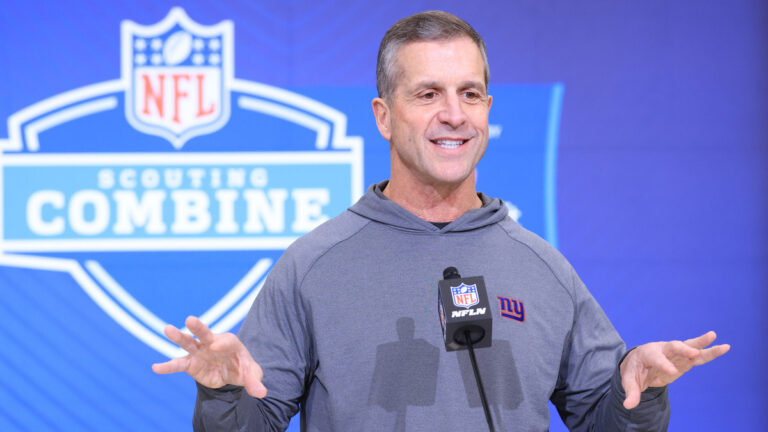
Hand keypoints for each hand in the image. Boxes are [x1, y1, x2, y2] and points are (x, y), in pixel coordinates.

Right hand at [152, 316, 266, 397]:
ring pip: (188, 343)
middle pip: (205, 333)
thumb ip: (255, 382)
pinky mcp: (191, 364)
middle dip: (198, 327)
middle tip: (190, 319)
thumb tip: (261, 393)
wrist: (230, 372)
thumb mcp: (252, 374)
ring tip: (167, 329)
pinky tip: (156, 367)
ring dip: (179, 337)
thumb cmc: (242, 368)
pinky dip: (168, 366)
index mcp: (230, 342)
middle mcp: (212, 343)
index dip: (221, 343)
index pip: (225, 341)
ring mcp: (200, 352)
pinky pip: (178, 364)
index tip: (215, 347)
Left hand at [619, 331, 728, 408]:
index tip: (671, 372)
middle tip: (692, 353)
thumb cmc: (634, 370)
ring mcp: (674, 353)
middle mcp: (662, 350)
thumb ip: (631, 392)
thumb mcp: (629, 381)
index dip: (663, 364)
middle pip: (672, 347)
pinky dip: (710, 352)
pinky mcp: (685, 359)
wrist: (639, 363)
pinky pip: (698, 355)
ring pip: (688, 347)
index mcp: (647, 354)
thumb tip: (628, 405)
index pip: (655, 358)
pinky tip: (724, 347)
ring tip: (713, 336)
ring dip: (701, 344)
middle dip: (682, 349)